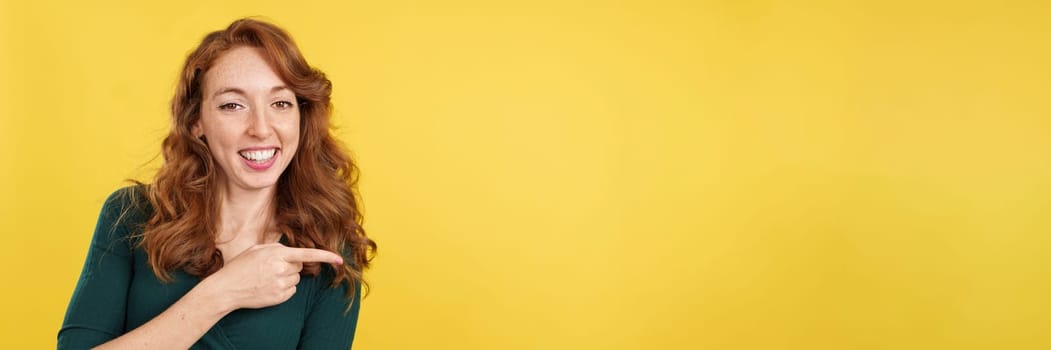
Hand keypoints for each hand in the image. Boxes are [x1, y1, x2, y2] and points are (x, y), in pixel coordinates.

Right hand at [203, 243, 343, 309]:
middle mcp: (281, 269)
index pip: (307, 254)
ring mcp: (281, 285)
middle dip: (291, 265)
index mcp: (277, 254)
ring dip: (287, 277)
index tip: (339, 259)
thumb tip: (292, 252)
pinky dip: (284, 288)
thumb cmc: (240, 266)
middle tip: (272, 267)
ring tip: (267, 278)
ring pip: (296, 278)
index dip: (326, 256)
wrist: (227, 289)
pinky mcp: (279, 297)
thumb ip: (277, 247)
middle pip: (300, 266)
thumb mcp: (257, 249)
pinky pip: (292, 290)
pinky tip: (268, 287)